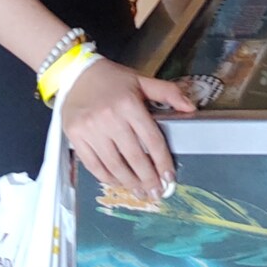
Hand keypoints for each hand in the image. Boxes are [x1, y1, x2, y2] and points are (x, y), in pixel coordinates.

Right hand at [60, 59, 192, 197]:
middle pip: (134, 157)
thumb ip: (167, 92)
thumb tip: (191, 108)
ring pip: (114, 165)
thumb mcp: (141, 80)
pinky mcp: (75, 137)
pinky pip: (93, 165)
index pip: (151, 139)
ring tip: (140, 193)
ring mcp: (90, 129)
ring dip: (129, 183)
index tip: (169, 177)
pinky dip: (107, 178)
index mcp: (129, 104)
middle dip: (148, 179)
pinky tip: (118, 182)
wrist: (76, 73)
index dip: (162, 161)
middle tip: (156, 193)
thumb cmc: (112, 79)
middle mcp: (109, 118)